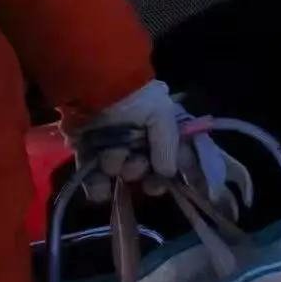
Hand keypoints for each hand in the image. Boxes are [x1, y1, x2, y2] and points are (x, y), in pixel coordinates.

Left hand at [68, 80, 254, 216]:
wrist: (94, 92)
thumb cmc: (135, 101)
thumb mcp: (162, 115)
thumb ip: (168, 146)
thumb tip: (169, 173)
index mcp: (162, 134)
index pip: (180, 159)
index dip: (188, 175)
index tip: (191, 190)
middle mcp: (141, 146)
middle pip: (151, 175)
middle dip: (146, 175)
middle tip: (140, 170)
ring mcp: (115, 154)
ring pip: (124, 179)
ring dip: (121, 172)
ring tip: (113, 157)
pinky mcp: (89, 160)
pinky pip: (96, 184)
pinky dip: (98, 187)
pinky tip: (101, 184)